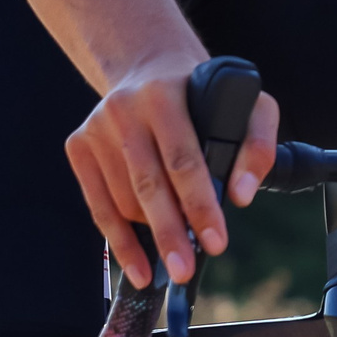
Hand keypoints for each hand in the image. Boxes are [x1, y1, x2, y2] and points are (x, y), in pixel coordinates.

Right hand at [64, 50, 281, 285]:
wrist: (148, 66)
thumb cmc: (206, 94)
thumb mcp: (247, 104)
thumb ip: (257, 146)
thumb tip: (241, 196)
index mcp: (165, 95)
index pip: (183, 159)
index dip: (199, 204)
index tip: (216, 242)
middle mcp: (124, 109)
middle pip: (148, 184)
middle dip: (169, 233)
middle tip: (185, 270)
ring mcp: (96, 127)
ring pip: (124, 199)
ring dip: (150, 235)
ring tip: (176, 257)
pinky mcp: (79, 145)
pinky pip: (98, 204)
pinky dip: (119, 240)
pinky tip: (138, 265)